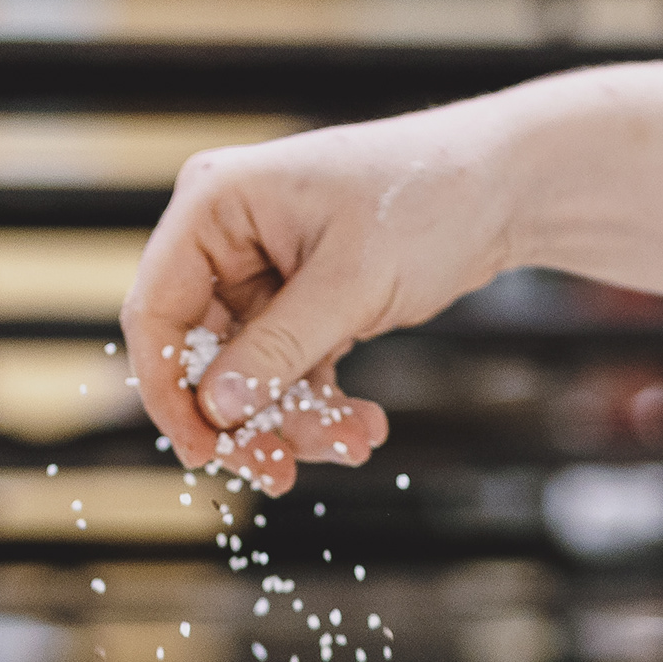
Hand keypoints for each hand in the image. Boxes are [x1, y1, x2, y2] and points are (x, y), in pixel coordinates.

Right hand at [121, 95, 526, 492]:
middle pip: (203, 354)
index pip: (157, 311)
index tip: (202, 453)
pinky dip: (323, 405)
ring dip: (296, 421)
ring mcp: (264, 270)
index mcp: (215, 205)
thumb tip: (217, 409)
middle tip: (281, 474)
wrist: (504, 187)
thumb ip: (278, 349)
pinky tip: (364, 428)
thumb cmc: (428, 199)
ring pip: (251, 375)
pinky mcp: (302, 301)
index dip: (169, 391)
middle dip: (247, 419)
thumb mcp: (351, 284)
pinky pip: (291, 370)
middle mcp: (228, 236)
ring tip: (354, 443)